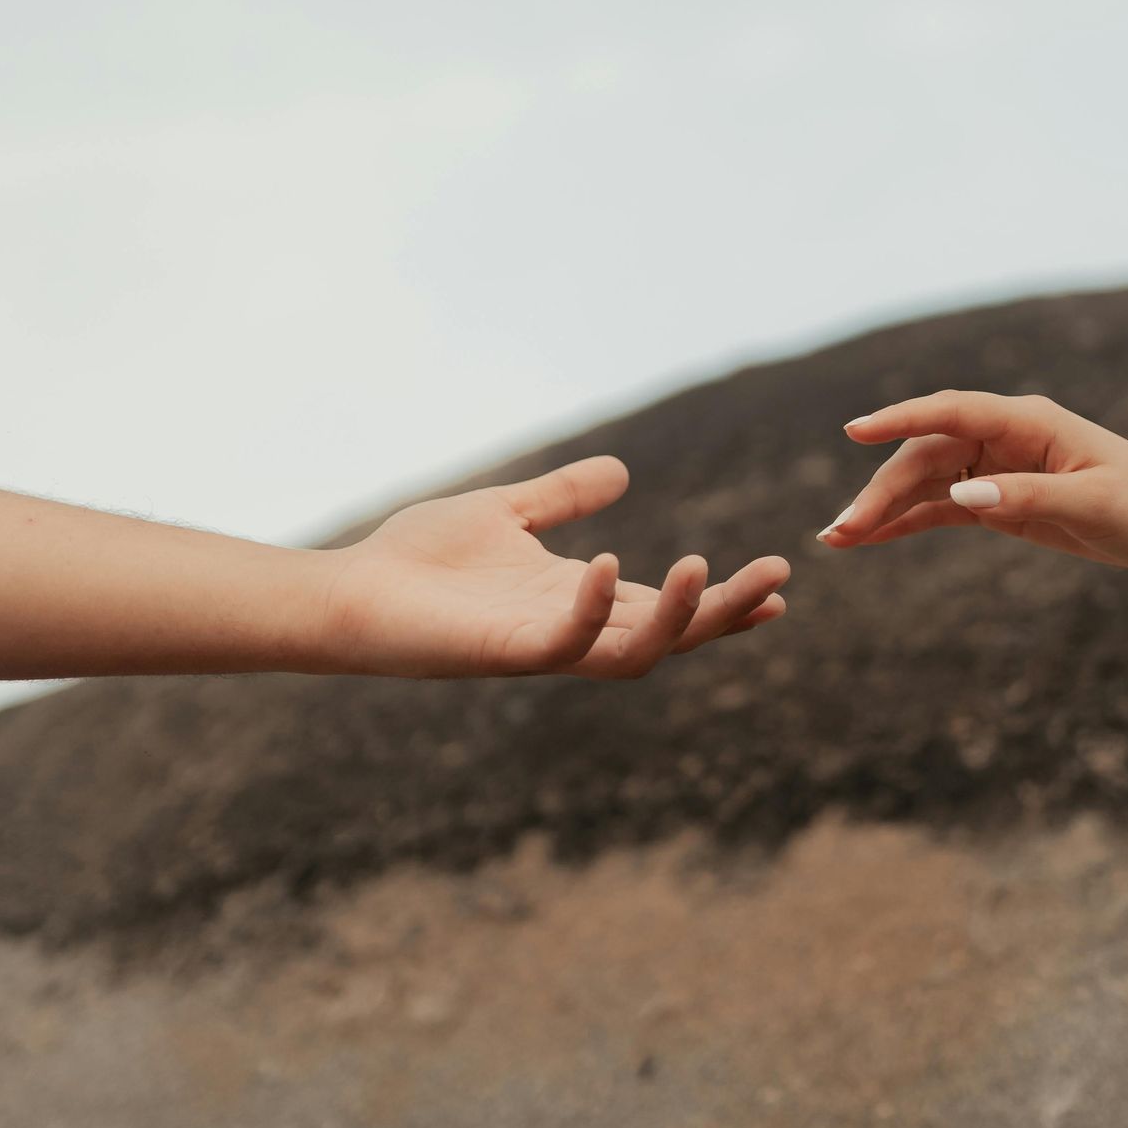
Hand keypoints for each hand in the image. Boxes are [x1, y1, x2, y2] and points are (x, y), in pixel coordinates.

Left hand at [322, 456, 788, 677]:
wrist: (348, 593)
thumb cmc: (417, 560)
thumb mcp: (506, 511)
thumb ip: (563, 497)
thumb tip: (622, 472)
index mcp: (579, 599)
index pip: (666, 608)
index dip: (723, 601)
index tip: (778, 582)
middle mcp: (571, 629)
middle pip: (670, 636)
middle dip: (726, 612)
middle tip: (777, 578)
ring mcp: (541, 646)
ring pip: (634, 654)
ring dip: (677, 619)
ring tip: (704, 569)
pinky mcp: (505, 653)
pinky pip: (565, 644)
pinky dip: (593, 609)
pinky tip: (610, 564)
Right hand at [817, 391, 1127, 570]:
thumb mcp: (1094, 503)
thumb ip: (1028, 495)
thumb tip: (961, 495)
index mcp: (1026, 422)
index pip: (952, 412)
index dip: (901, 418)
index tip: (856, 432)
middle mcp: (1002, 438)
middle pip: (926, 455)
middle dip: (880, 489)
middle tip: (841, 531)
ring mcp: (994, 467)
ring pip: (923, 482)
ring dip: (881, 507)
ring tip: (836, 540)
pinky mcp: (994, 499)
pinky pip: (937, 507)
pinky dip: (902, 522)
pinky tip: (867, 539)